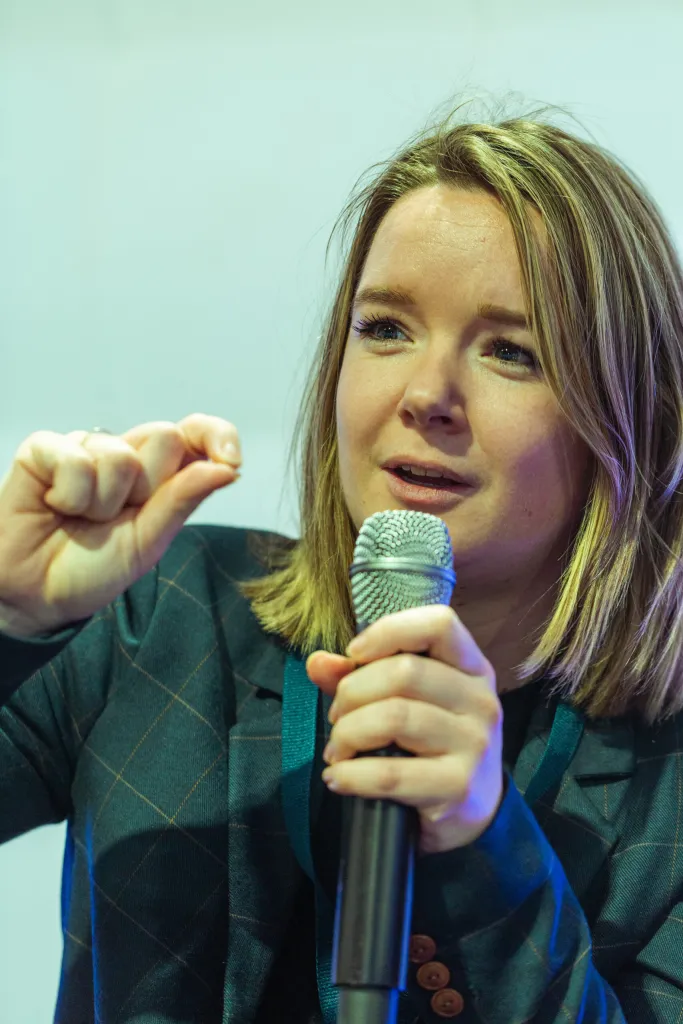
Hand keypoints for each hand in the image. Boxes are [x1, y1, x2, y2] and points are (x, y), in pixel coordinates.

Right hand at [0, 414, 241, 636]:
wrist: (36, 594)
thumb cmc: (92, 567)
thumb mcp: (148, 543)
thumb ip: (183, 501)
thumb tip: (228, 469)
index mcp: (160, 475)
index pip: (197, 434)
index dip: (217, 435)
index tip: (231, 459)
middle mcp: (127, 454)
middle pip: (165, 437)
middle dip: (148, 488)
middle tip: (118, 517)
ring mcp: (86, 447)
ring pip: (119, 455)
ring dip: (102, 502)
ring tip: (82, 519)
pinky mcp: (45, 448)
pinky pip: (74, 458)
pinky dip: (68, 495)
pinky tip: (55, 506)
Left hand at [306, 605, 503, 854]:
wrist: (470, 812)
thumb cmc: (430, 746)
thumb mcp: (405, 702)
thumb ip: (360, 676)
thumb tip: (318, 662)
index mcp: (470, 667)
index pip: (441, 623)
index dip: (390, 630)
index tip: (355, 654)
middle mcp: (480, 700)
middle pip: (404, 672)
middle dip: (353, 692)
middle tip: (338, 718)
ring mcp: (474, 744)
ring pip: (394, 717)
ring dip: (348, 734)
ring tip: (338, 750)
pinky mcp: (458, 786)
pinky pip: (390, 773)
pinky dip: (352, 775)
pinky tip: (338, 778)